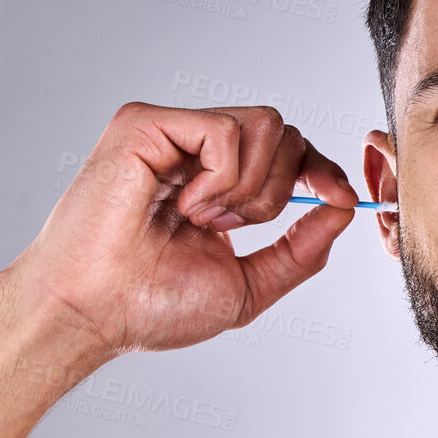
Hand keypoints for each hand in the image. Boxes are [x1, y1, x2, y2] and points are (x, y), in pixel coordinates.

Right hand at [8, 102, 359, 355]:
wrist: (94, 314)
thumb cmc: (151, 305)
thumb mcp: (250, 283)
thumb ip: (301, 248)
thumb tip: (343, 208)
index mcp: (217, 182)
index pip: (288, 150)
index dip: (322, 170)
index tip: (339, 198)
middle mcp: (194, 151)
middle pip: (285, 132)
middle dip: (280, 191)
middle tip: (231, 230)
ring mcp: (170, 133)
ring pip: (265, 124)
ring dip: (251, 187)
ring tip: (205, 220)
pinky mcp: (144, 123)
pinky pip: (225, 130)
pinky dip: (221, 177)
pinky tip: (187, 207)